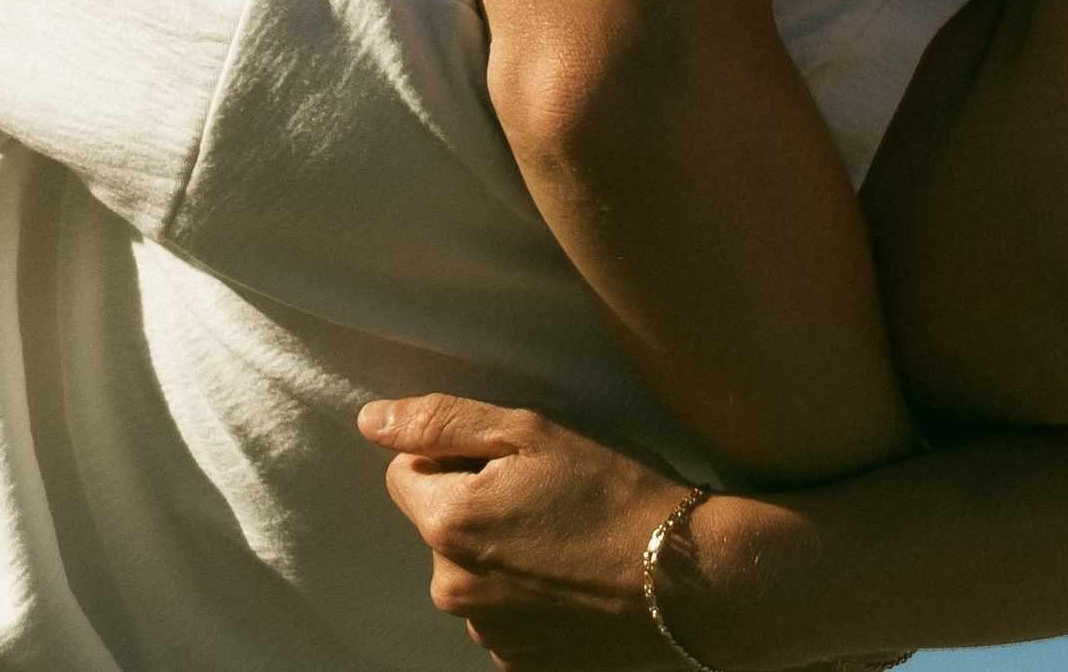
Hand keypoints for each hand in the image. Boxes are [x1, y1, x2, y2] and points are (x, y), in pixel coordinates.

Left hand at [362, 393, 703, 671]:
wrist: (696, 582)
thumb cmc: (619, 494)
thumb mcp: (534, 432)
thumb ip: (442, 422)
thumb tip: (371, 421)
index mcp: (448, 526)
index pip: (405, 474)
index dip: (455, 456)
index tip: (513, 461)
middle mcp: (454, 591)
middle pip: (441, 528)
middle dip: (480, 507)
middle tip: (551, 497)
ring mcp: (489, 638)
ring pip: (476, 574)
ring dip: (508, 555)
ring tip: (574, 540)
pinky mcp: (525, 668)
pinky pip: (508, 618)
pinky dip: (534, 599)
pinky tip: (579, 581)